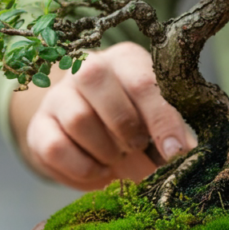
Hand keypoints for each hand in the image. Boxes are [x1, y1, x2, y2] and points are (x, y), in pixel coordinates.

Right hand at [11, 42, 193, 189]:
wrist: (92, 128)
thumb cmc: (137, 121)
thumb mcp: (159, 119)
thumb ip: (175, 133)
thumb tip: (190, 157)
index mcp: (126, 59)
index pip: (142, 80)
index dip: (161, 119)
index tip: (175, 152)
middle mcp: (86, 67)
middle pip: (97, 82)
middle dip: (126, 128)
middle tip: (139, 149)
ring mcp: (58, 96)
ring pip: (77, 119)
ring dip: (106, 150)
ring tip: (120, 159)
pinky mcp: (38, 127)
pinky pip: (55, 148)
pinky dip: (83, 169)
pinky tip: (100, 170)